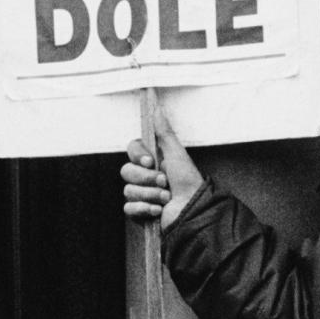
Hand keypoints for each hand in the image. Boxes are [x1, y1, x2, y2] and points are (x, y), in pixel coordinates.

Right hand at [121, 99, 204, 229]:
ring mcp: (141, 194)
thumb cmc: (188, 181)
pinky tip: (158, 211)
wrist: (193, 210)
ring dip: (150, 195)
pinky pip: (128, 208)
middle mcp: (144, 176)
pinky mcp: (139, 212)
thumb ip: (164, 131)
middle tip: (164, 182)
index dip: (138, 156)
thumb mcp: (177, 153)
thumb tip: (157, 107)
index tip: (150, 161)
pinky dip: (145, 209)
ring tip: (166, 198)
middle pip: (126, 171)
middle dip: (146, 178)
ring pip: (128, 191)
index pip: (131, 151)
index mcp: (151, 160)